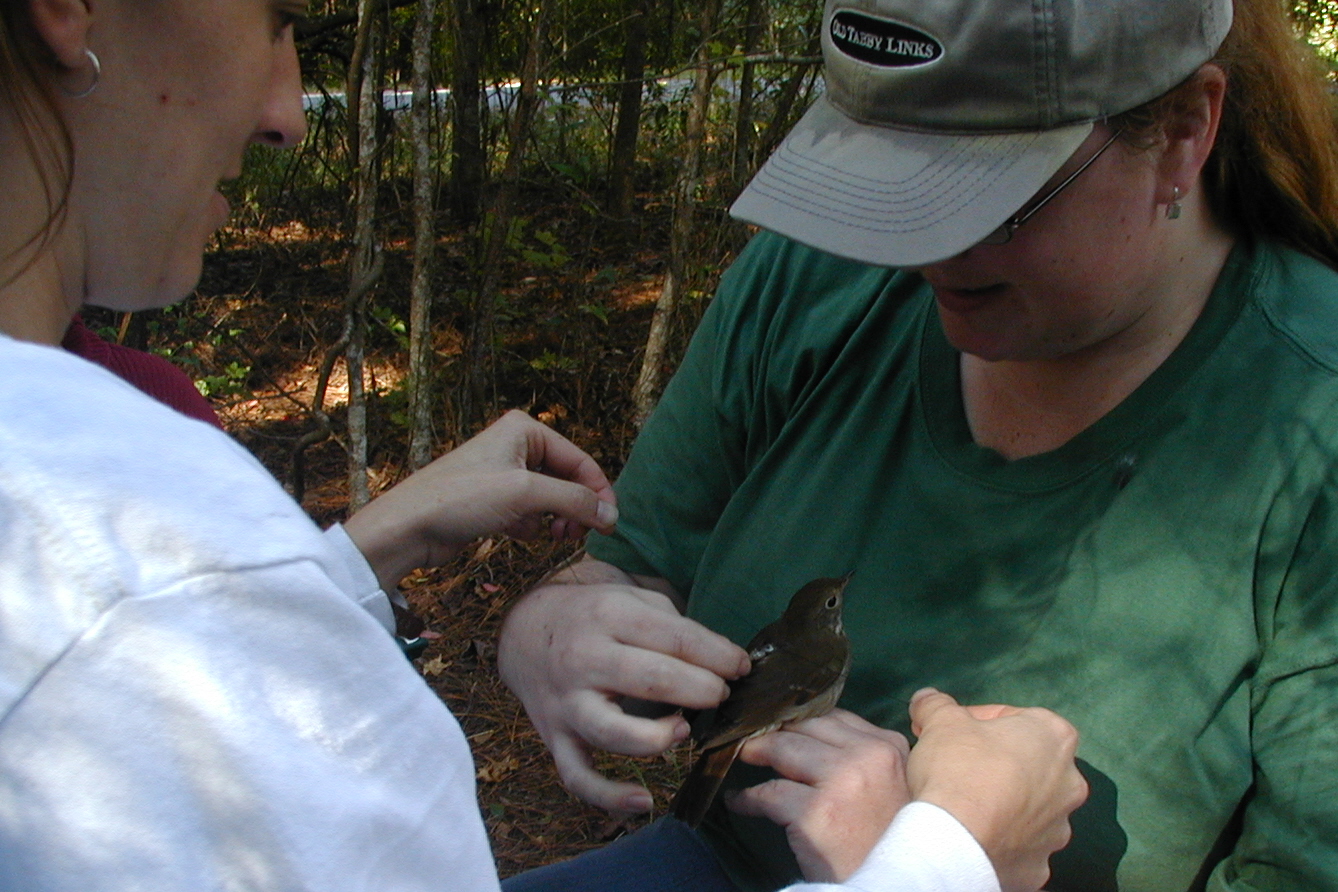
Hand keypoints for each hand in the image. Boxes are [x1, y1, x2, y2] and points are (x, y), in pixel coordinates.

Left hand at [343, 410, 617, 590]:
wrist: (409, 526)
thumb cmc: (460, 498)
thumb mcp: (526, 494)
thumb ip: (574, 501)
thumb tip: (611, 515)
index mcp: (524, 429)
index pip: (579, 460)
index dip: (598, 492)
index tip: (610, 525)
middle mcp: (515, 446)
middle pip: (566, 479)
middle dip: (574, 508)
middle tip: (576, 535)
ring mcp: (503, 473)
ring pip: (549, 498)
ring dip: (555, 519)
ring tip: (552, 536)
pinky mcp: (492, 500)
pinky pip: (529, 511)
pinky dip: (531, 525)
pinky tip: (518, 534)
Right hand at [497, 556, 750, 812]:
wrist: (525, 633)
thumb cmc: (595, 616)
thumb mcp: (631, 598)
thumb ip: (674, 626)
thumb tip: (726, 662)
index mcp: (609, 616)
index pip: (676, 639)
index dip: (719, 656)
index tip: (742, 668)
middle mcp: (584, 659)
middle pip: (652, 680)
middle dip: (701, 690)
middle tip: (721, 695)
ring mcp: (567, 703)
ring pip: (613, 733)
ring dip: (659, 739)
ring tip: (684, 731)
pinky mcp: (555, 738)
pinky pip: (579, 777)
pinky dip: (610, 797)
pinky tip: (644, 802)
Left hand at [729, 710, 911, 882]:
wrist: (895, 885)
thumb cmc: (886, 836)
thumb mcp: (889, 784)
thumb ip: (860, 755)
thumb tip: (806, 731)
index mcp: (889, 747)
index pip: (834, 716)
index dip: (801, 720)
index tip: (779, 726)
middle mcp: (869, 757)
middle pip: (806, 726)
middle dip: (774, 730)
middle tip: (751, 737)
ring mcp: (843, 782)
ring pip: (783, 748)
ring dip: (755, 751)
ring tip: (742, 757)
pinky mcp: (816, 813)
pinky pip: (768, 794)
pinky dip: (747, 798)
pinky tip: (740, 802)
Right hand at [907, 689, 1086, 891]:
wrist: (956, 841)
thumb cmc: (957, 767)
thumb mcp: (940, 720)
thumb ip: (936, 704)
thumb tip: (926, 698)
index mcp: (1054, 737)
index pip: (1012, 718)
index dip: (975, 721)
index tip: (949, 732)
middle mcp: (1069, 781)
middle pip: (1026, 763)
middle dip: (995, 761)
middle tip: (957, 765)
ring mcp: (1059, 827)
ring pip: (1027, 807)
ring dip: (1003, 801)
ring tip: (964, 804)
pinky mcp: (1041, 864)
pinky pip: (1020, 845)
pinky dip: (1001, 839)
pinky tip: (973, 835)